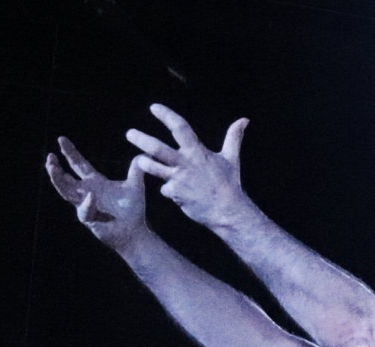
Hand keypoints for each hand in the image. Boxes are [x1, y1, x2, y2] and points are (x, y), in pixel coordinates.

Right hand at [45, 136, 148, 249]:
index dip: (70, 152)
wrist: (135, 232)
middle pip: (65, 178)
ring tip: (52, 168)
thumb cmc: (132, 210)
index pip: (78, 164)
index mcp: (94, 182)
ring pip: (65, 192)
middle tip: (50, 156)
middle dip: (55, 167)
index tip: (61, 139)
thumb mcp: (135, 186)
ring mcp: (85, 206)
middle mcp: (85, 192)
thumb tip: (143, 154)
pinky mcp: (89, 219)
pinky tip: (90, 195)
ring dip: (58, 181)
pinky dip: (87, 203)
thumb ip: (136, 171)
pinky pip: (84, 210)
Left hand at [126, 104, 251, 230]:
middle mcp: (186, 164)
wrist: (228, 211)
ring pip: (152, 167)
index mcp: (198, 152)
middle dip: (141, 140)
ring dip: (143, 163)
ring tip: (139, 160)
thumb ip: (234, 137)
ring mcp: (179, 179)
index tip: (154, 108)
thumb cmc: (230, 183)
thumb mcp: (231, 158)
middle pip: (157, 148)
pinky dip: (169, 189)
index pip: (180, 128)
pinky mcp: (176, 194)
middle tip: (129, 133)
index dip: (166, 116)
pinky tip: (176, 192)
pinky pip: (165, 189)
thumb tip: (244, 120)